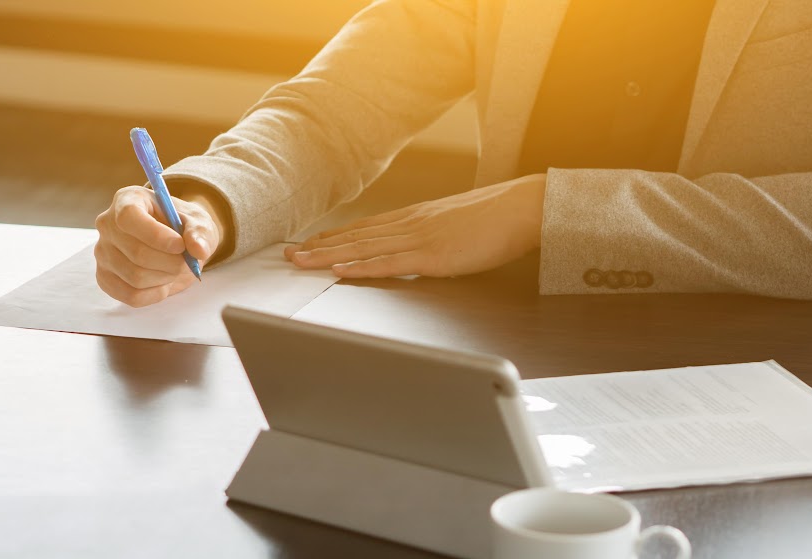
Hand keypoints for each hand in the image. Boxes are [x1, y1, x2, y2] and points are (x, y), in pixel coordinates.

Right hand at [94, 186, 223, 306]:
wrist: (174, 244)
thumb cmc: (182, 227)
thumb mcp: (197, 222)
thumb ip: (200, 232)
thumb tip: (198, 249)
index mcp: (127, 200)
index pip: (129, 217)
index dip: (156, 235)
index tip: (180, 245)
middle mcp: (107, 224)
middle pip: (136, 252)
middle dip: (170, 262)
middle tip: (186, 261)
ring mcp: (103, 252)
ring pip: (135, 277)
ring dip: (165, 278)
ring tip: (174, 268)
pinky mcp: (105, 277)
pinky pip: (131, 296)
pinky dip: (154, 294)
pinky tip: (162, 282)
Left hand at [285, 174, 546, 277]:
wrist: (524, 208)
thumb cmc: (497, 219)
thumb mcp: (456, 225)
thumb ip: (433, 235)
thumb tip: (418, 249)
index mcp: (415, 217)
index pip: (365, 228)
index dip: (333, 236)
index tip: (307, 243)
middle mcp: (410, 224)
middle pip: (355, 236)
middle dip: (318, 246)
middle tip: (287, 254)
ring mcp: (419, 239)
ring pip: (363, 248)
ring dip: (328, 256)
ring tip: (299, 262)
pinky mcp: (433, 255)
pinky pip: (389, 263)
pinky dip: (360, 267)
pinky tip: (339, 271)